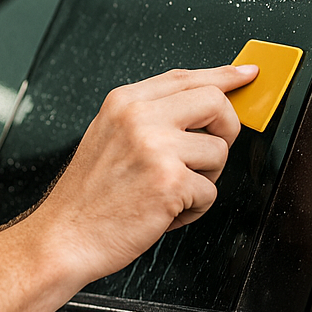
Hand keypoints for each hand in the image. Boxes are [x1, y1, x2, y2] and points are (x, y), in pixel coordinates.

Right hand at [22, 64, 257, 288]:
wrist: (65, 236)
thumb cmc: (87, 196)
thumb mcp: (109, 136)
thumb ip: (151, 116)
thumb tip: (204, 106)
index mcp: (124, 102)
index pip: (185, 77)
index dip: (224, 76)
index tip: (246, 75)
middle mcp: (139, 118)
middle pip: (215, 101)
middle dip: (226, 128)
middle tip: (210, 151)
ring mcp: (155, 148)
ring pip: (218, 152)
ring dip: (204, 179)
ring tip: (170, 192)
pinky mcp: (170, 182)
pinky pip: (210, 192)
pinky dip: (193, 209)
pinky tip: (165, 213)